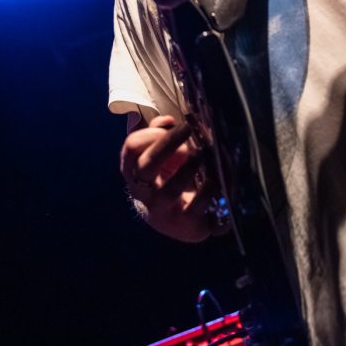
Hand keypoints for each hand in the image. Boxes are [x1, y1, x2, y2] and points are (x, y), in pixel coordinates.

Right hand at [119, 114, 219, 241]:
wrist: (179, 224)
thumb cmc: (169, 180)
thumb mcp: (161, 158)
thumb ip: (159, 135)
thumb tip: (167, 120)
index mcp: (133, 173)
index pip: (131, 149)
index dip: (149, 133)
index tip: (171, 124)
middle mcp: (143, 192)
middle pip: (146, 165)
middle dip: (167, 144)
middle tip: (188, 129)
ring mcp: (163, 210)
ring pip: (170, 189)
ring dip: (187, 168)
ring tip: (201, 155)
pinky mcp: (185, 224)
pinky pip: (196, 207)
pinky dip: (207, 191)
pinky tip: (214, 181)